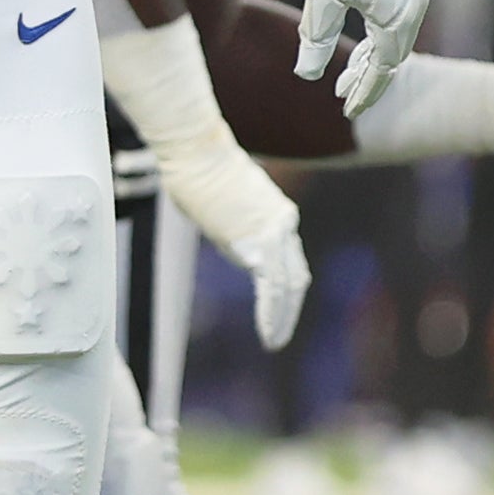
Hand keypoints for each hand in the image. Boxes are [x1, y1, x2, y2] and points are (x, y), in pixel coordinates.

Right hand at [160, 136, 314, 350]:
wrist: (199, 152)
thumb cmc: (197, 167)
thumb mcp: (220, 198)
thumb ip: (228, 220)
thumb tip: (219, 230)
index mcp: (276, 212)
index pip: (289, 258)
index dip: (286, 287)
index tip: (281, 306)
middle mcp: (283, 224)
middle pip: (296, 275)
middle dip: (289, 308)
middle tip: (280, 335)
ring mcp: (276, 233)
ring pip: (288, 285)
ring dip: (282, 317)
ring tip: (274, 342)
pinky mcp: (262, 243)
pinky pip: (273, 288)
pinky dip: (273, 313)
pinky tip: (269, 333)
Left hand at [297, 0, 430, 115]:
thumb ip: (317, 36)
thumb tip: (307, 73)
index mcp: (399, 18)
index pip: (384, 70)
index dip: (365, 91)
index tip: (347, 109)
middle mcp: (417, 7)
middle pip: (394, 56)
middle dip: (369, 76)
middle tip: (342, 91)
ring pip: (397, 36)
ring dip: (375, 54)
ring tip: (349, 67)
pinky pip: (401, 16)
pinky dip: (382, 32)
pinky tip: (364, 32)